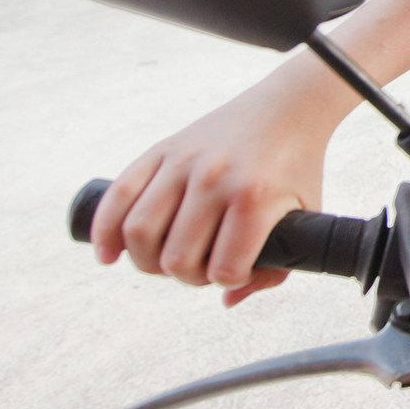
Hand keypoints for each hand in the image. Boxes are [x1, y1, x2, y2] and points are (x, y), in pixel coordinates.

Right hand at [88, 69, 340, 304]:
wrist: (287, 108)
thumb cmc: (296, 168)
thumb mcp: (304, 217)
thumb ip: (275, 269)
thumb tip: (227, 300)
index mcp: (254, 199)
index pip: (223, 270)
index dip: (228, 280)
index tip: (235, 268)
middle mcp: (214, 180)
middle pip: (176, 260)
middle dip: (187, 276)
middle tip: (201, 264)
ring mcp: (184, 163)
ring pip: (138, 235)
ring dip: (147, 261)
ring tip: (165, 259)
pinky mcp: (161, 150)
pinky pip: (118, 197)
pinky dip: (105, 232)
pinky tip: (108, 254)